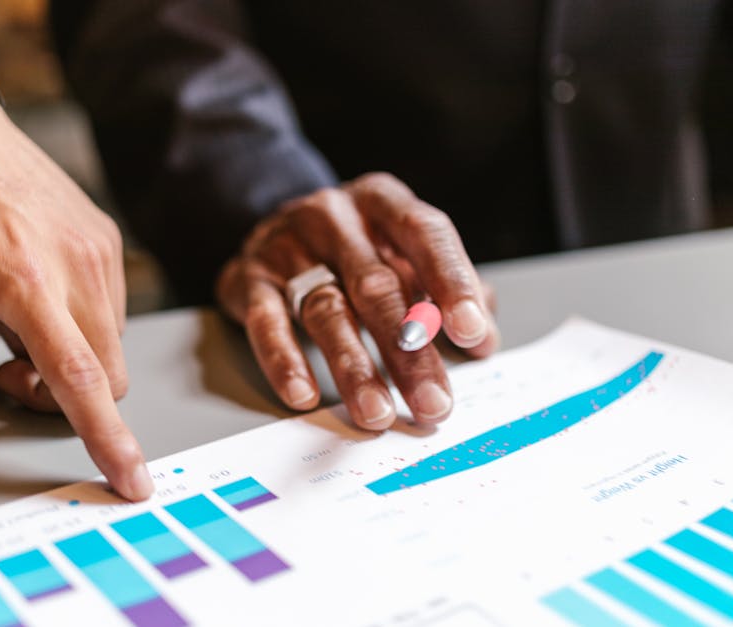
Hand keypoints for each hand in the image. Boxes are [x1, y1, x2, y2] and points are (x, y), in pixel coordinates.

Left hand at [0, 81, 151, 499]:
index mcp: (24, 278)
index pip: (80, 376)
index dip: (107, 436)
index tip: (133, 479)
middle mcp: (75, 263)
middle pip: (106, 374)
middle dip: (65, 397)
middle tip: (5, 367)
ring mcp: (98, 248)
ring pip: (111, 346)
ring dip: (70, 359)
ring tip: (12, 319)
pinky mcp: (106, 238)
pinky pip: (111, 311)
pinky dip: (78, 325)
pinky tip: (34, 293)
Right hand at [217, 172, 498, 429]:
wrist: (270, 227)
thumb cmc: (353, 248)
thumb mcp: (401, 253)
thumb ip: (443, 291)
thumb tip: (485, 340)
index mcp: (383, 202)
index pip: (426, 234)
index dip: (452, 282)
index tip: (472, 332)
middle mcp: (336, 217)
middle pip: (378, 286)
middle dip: (409, 351)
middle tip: (432, 402)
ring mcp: (288, 246)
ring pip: (327, 310)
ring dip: (354, 369)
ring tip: (377, 413)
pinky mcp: (248, 278)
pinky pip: (266, 323)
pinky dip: (285, 361)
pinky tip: (304, 394)